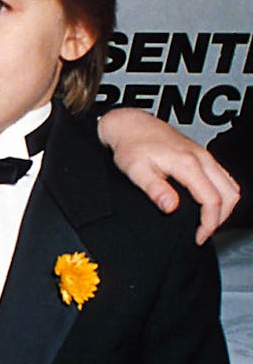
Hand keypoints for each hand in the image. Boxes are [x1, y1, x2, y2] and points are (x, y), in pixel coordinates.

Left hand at [98, 109, 239, 243]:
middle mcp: (201, 158)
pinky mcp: (202, 156)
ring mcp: (204, 156)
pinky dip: (222, 195)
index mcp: (188, 163)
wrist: (131, 125)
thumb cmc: (132, 146)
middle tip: (203, 234)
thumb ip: (155, 189)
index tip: (199, 237)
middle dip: (220, 219)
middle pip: (230, 194)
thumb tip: (170, 207)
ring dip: (224, 207)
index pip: (212, 200)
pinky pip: (224, 178)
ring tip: (206, 223)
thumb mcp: (136, 171)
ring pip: (231, 186)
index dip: (209, 224)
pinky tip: (207, 205)